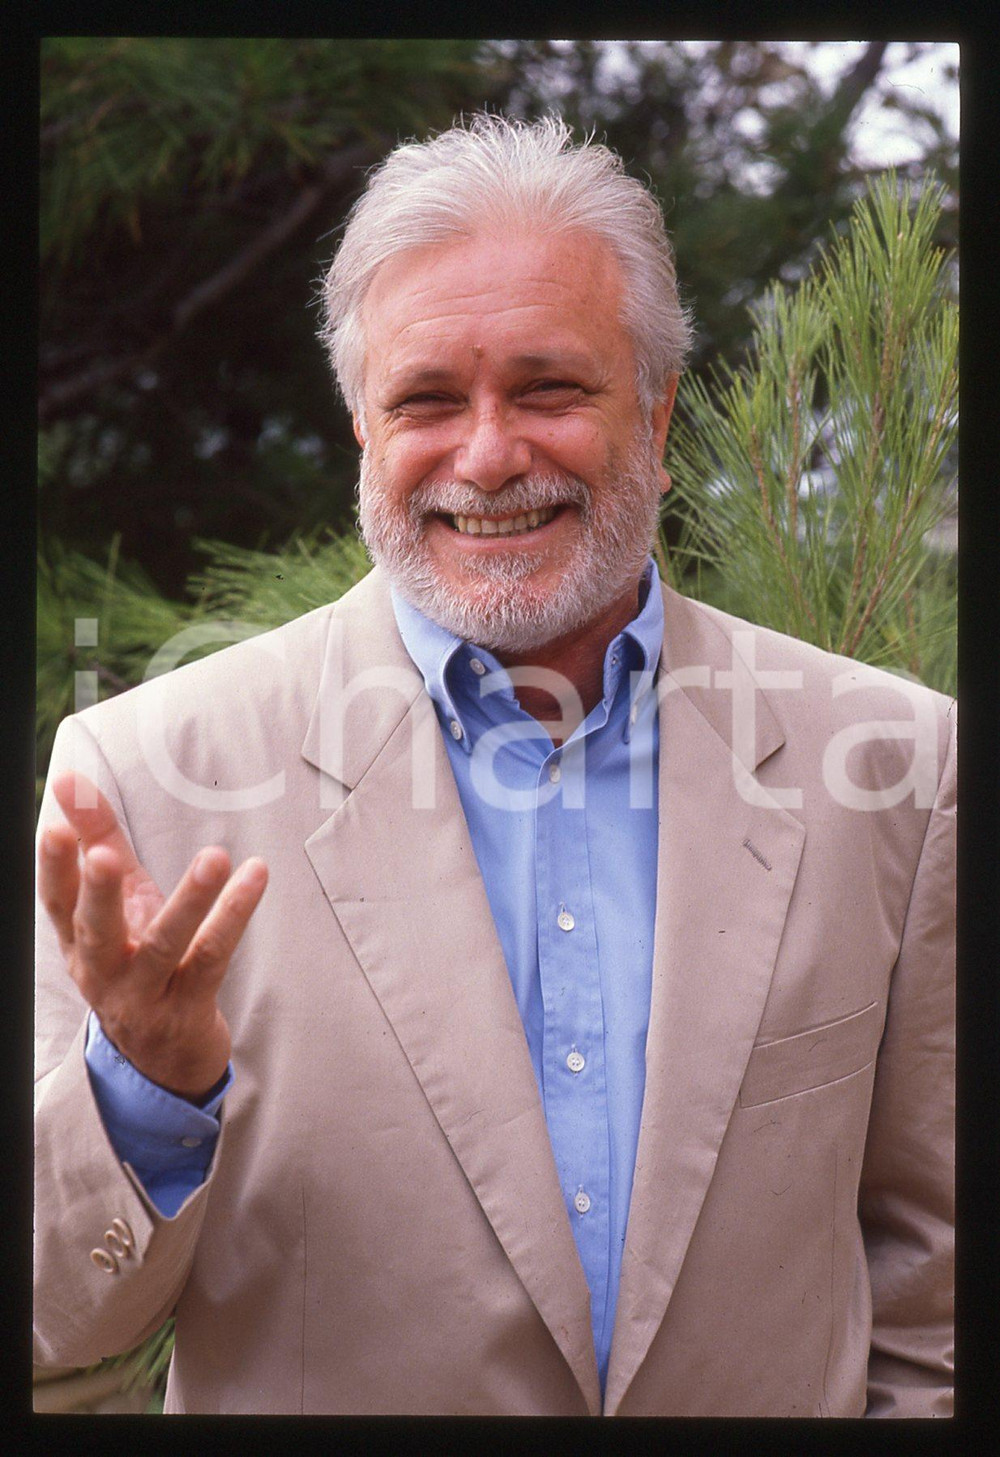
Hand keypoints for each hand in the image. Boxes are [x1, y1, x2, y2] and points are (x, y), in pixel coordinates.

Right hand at [39, 771, 267, 1100]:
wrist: (165, 1057)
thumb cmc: (137, 960)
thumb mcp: (118, 902)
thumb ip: (98, 838)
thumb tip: (69, 781)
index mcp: (78, 942)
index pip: (58, 902)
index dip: (54, 866)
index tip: (57, 827)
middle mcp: (103, 972)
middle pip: (96, 931)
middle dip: (99, 892)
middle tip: (107, 856)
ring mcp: (145, 995)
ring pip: (164, 945)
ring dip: (189, 902)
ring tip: (215, 859)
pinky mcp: (188, 1008)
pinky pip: (213, 957)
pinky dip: (234, 916)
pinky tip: (254, 877)